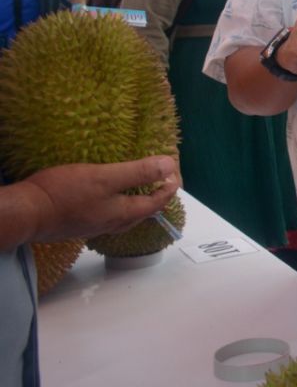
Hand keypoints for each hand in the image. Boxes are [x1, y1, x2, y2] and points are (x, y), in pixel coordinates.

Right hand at [23, 156, 180, 242]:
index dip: (170, 186)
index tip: (175, 171)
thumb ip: (138, 172)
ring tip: (143, 184)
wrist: (27, 214)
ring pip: (127, 214)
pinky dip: (120, 201)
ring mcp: (96, 225)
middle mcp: (114, 224)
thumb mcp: (105, 177)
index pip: (158, 201)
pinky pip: (110, 213)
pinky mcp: (81, 222)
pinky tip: (111, 194)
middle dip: (158, 194)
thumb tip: (169, 166)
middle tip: (164, 177)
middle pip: (145, 210)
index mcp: (125, 213)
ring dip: (139, 199)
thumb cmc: (66, 194)